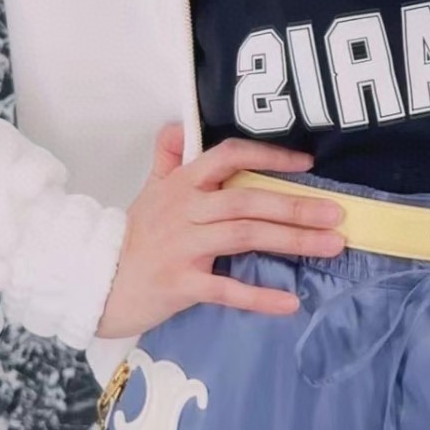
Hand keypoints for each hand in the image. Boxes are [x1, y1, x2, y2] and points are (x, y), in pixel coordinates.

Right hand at [94, 122, 346, 338]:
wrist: (92, 280)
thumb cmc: (131, 235)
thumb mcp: (148, 189)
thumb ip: (167, 158)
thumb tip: (177, 127)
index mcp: (183, 183)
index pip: (229, 156)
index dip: (269, 155)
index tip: (306, 163)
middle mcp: (187, 209)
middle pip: (248, 200)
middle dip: (296, 204)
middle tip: (337, 212)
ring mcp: (184, 247)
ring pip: (246, 236)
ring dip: (293, 240)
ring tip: (331, 245)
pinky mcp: (181, 284)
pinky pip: (227, 289)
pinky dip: (260, 297)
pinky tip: (291, 302)